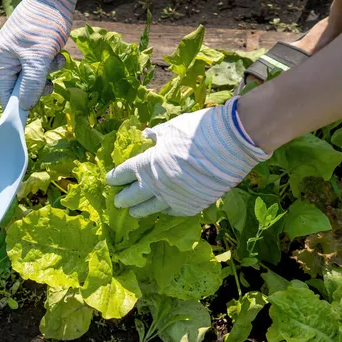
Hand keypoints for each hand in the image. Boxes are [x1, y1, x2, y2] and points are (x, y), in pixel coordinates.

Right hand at [0, 0, 85, 109]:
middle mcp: (12, 53)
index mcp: (4, 57)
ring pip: (36, 73)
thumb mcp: (38, 58)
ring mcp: (25, 48)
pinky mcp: (39, 44)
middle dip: (37, 85)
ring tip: (56, 59)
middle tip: (49, 85)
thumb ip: (31, 84)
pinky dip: (53, 61)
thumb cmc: (43, 24)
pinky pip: (44, 61)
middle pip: (21, 82)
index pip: (4, 88)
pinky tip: (58, 51)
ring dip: (48, 72)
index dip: (13, 103)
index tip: (24, 115)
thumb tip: (24, 106)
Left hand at [106, 98, 269, 217]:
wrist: (232, 144)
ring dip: (139, 211)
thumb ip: (156, 136)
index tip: (109, 181)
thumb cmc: (198, 131)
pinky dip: (164, 211)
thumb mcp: (171, 128)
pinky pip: (172, 212)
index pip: (123, 174)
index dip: (114, 178)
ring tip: (133, 213)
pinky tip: (161, 210)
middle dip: (122, 199)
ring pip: (149, 210)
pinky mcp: (191, 206)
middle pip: (132, 196)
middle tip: (117, 202)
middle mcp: (156, 185)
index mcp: (146, 164)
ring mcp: (173, 198)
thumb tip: (146, 137)